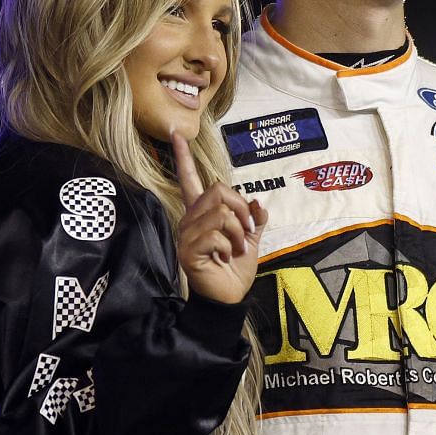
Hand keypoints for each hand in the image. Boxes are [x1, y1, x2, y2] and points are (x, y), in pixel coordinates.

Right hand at [172, 128, 266, 305]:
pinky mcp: (188, 251)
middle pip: (217, 191)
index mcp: (202, 215)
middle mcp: (190, 220)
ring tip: (236, 250)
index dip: (183, 158)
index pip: (190, 180)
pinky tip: (226, 258)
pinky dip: (230, 246)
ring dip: (238, 233)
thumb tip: (259, 202)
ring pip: (221, 213)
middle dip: (242, 210)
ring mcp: (187, 235)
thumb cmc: (234, 271)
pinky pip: (216, 234)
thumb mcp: (251, 241)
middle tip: (248, 232)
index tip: (176, 134)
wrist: (228, 300)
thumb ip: (255, 219)